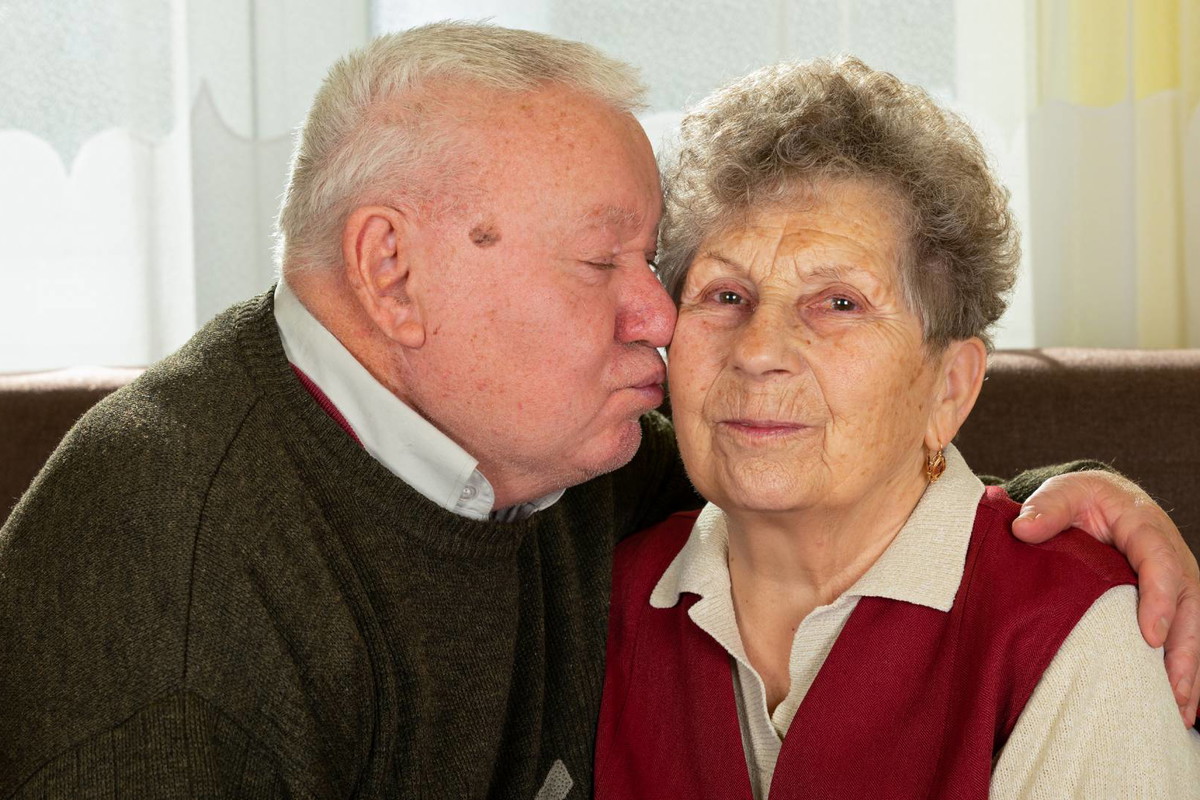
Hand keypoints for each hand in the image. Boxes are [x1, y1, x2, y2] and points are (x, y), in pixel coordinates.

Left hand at [1011, 470, 1199, 726]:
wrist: (1099, 498)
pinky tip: (1178, 704)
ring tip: (1180, 711)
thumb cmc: (1080, 498)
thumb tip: (1023, 528)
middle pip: (1189, 603)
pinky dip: (1185, 669)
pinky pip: (1184, 634)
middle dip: (1184, 649)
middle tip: (1173, 690)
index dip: (1159, 599)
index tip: (1149, 635)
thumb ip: (1045, 508)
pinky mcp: (1171, 600)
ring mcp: (1177, 580)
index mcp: (1146, 527)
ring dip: (1189, 668)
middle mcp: (1171, 555)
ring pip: (1193, 625)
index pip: (1161, 562)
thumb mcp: (1062, 492)